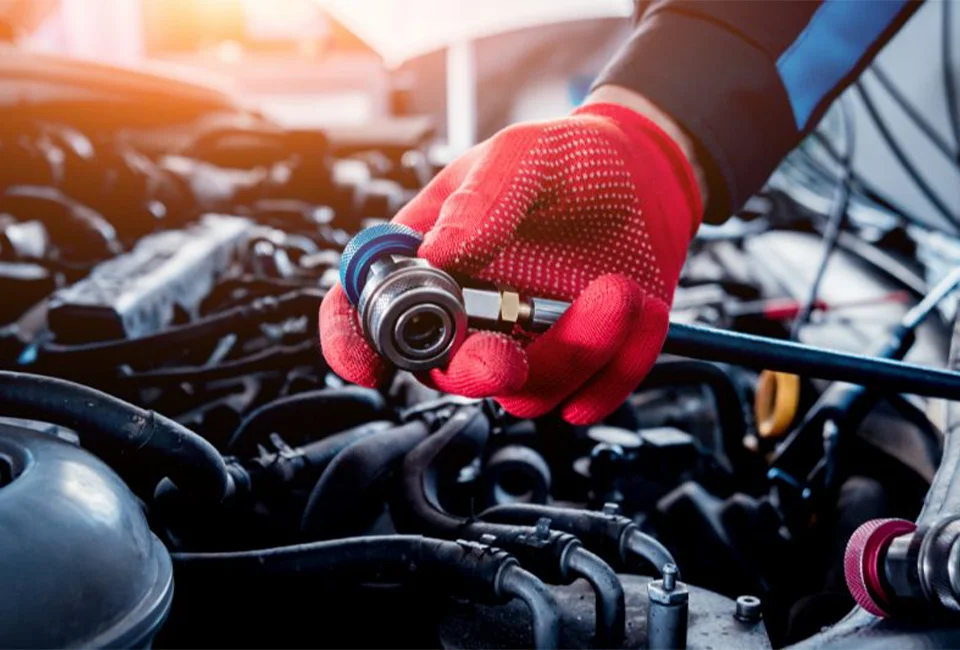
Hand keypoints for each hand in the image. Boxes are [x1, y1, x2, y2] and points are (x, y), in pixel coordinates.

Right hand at [321, 97, 702, 424]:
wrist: (646, 174)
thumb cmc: (569, 159)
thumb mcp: (522, 155)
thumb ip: (482, 199)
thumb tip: (437, 252)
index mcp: (432, 259)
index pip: (365, 308)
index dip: (352, 342)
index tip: (366, 365)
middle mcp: (471, 312)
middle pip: (447, 372)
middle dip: (475, 371)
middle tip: (507, 355)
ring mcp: (526, 343)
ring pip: (528, 391)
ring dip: (576, 351)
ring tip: (618, 290)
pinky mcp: (582, 361)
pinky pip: (594, 394)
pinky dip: (622, 363)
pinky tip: (640, 310)